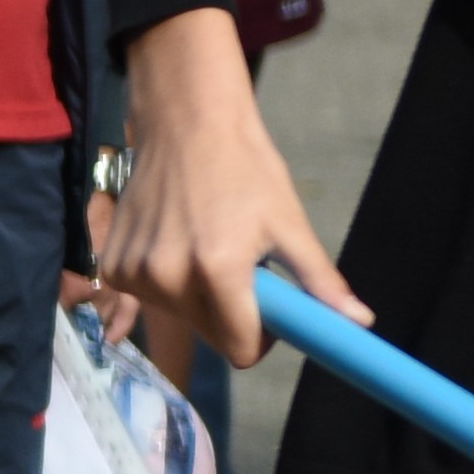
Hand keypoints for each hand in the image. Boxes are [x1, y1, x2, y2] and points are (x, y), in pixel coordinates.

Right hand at [89, 21, 349, 365]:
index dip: (261, 337)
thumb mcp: (289, 222)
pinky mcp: (113, 265)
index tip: (267, 308)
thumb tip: (360, 322)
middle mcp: (168, 278)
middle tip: (239, 267)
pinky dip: (164, 282)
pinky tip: (173, 242)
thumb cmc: (246, 168)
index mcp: (218, 270)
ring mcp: (134, 273)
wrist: (185, 122)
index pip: (241, 351)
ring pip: (179, 316)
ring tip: (204, 246)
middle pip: (210, 336)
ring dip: (196, 296)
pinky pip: (147, 297)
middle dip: (230, 315)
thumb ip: (319, 281)